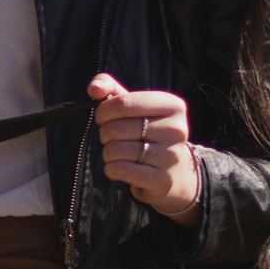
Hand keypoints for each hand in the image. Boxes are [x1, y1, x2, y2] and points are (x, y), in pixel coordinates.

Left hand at [89, 74, 200, 222]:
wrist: (174, 172)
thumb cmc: (148, 132)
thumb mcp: (134, 106)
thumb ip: (110, 89)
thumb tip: (94, 88)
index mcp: (172, 105)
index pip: (123, 103)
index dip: (103, 111)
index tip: (102, 117)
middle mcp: (176, 129)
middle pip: (117, 128)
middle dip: (105, 134)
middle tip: (113, 138)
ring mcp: (171, 156)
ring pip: (116, 150)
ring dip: (108, 153)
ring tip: (118, 153)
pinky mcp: (163, 180)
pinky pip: (120, 170)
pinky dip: (111, 169)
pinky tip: (119, 168)